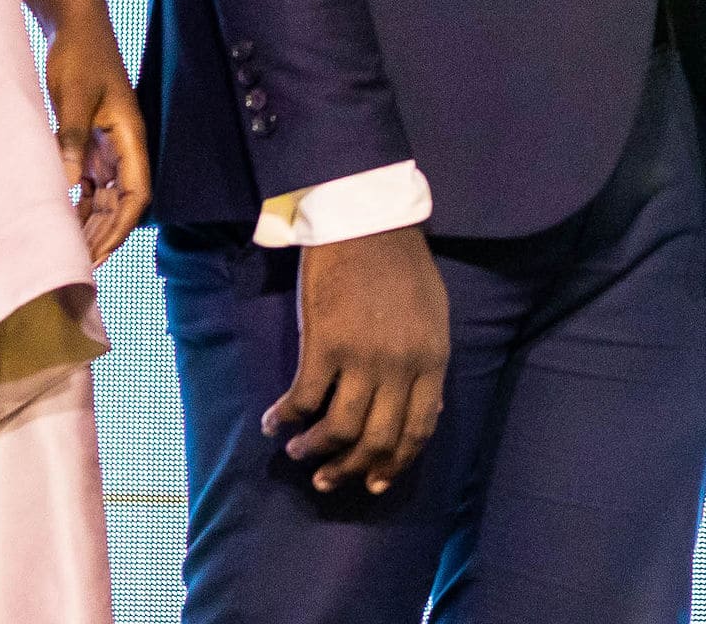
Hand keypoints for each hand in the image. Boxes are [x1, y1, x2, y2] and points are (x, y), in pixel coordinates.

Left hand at [44, 15, 151, 264]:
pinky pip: (92, 183)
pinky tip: (64, 221)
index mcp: (131, 136)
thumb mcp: (72, 99)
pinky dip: (81, 205)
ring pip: (108, 197)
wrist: (76, 28)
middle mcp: (125, 146)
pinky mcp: (92, 142)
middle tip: (79, 264)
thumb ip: (72, 141)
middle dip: (105, 234)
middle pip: (123, 202)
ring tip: (71, 251)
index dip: (121, 227)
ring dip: (93, 223)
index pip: (136, 194)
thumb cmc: (79, 57)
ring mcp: (110, 145)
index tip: (98, 253)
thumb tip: (69, 187)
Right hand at [271, 224, 449, 496]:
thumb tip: (425, 408)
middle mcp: (401, 367)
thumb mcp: (433, 316)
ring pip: (339, 431)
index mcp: (433, 360)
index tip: (374, 482)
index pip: (418, 430)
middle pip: (377, 440)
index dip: (395, 463)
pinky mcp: (324, 345)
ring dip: (315, 451)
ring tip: (298, 453)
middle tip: (327, 481)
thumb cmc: (401, 265)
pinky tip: (272, 424)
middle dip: (350, 470)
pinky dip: (284, 419)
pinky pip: (302, 400)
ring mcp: (363, 358)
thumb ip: (428, 363)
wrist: (368, 222)